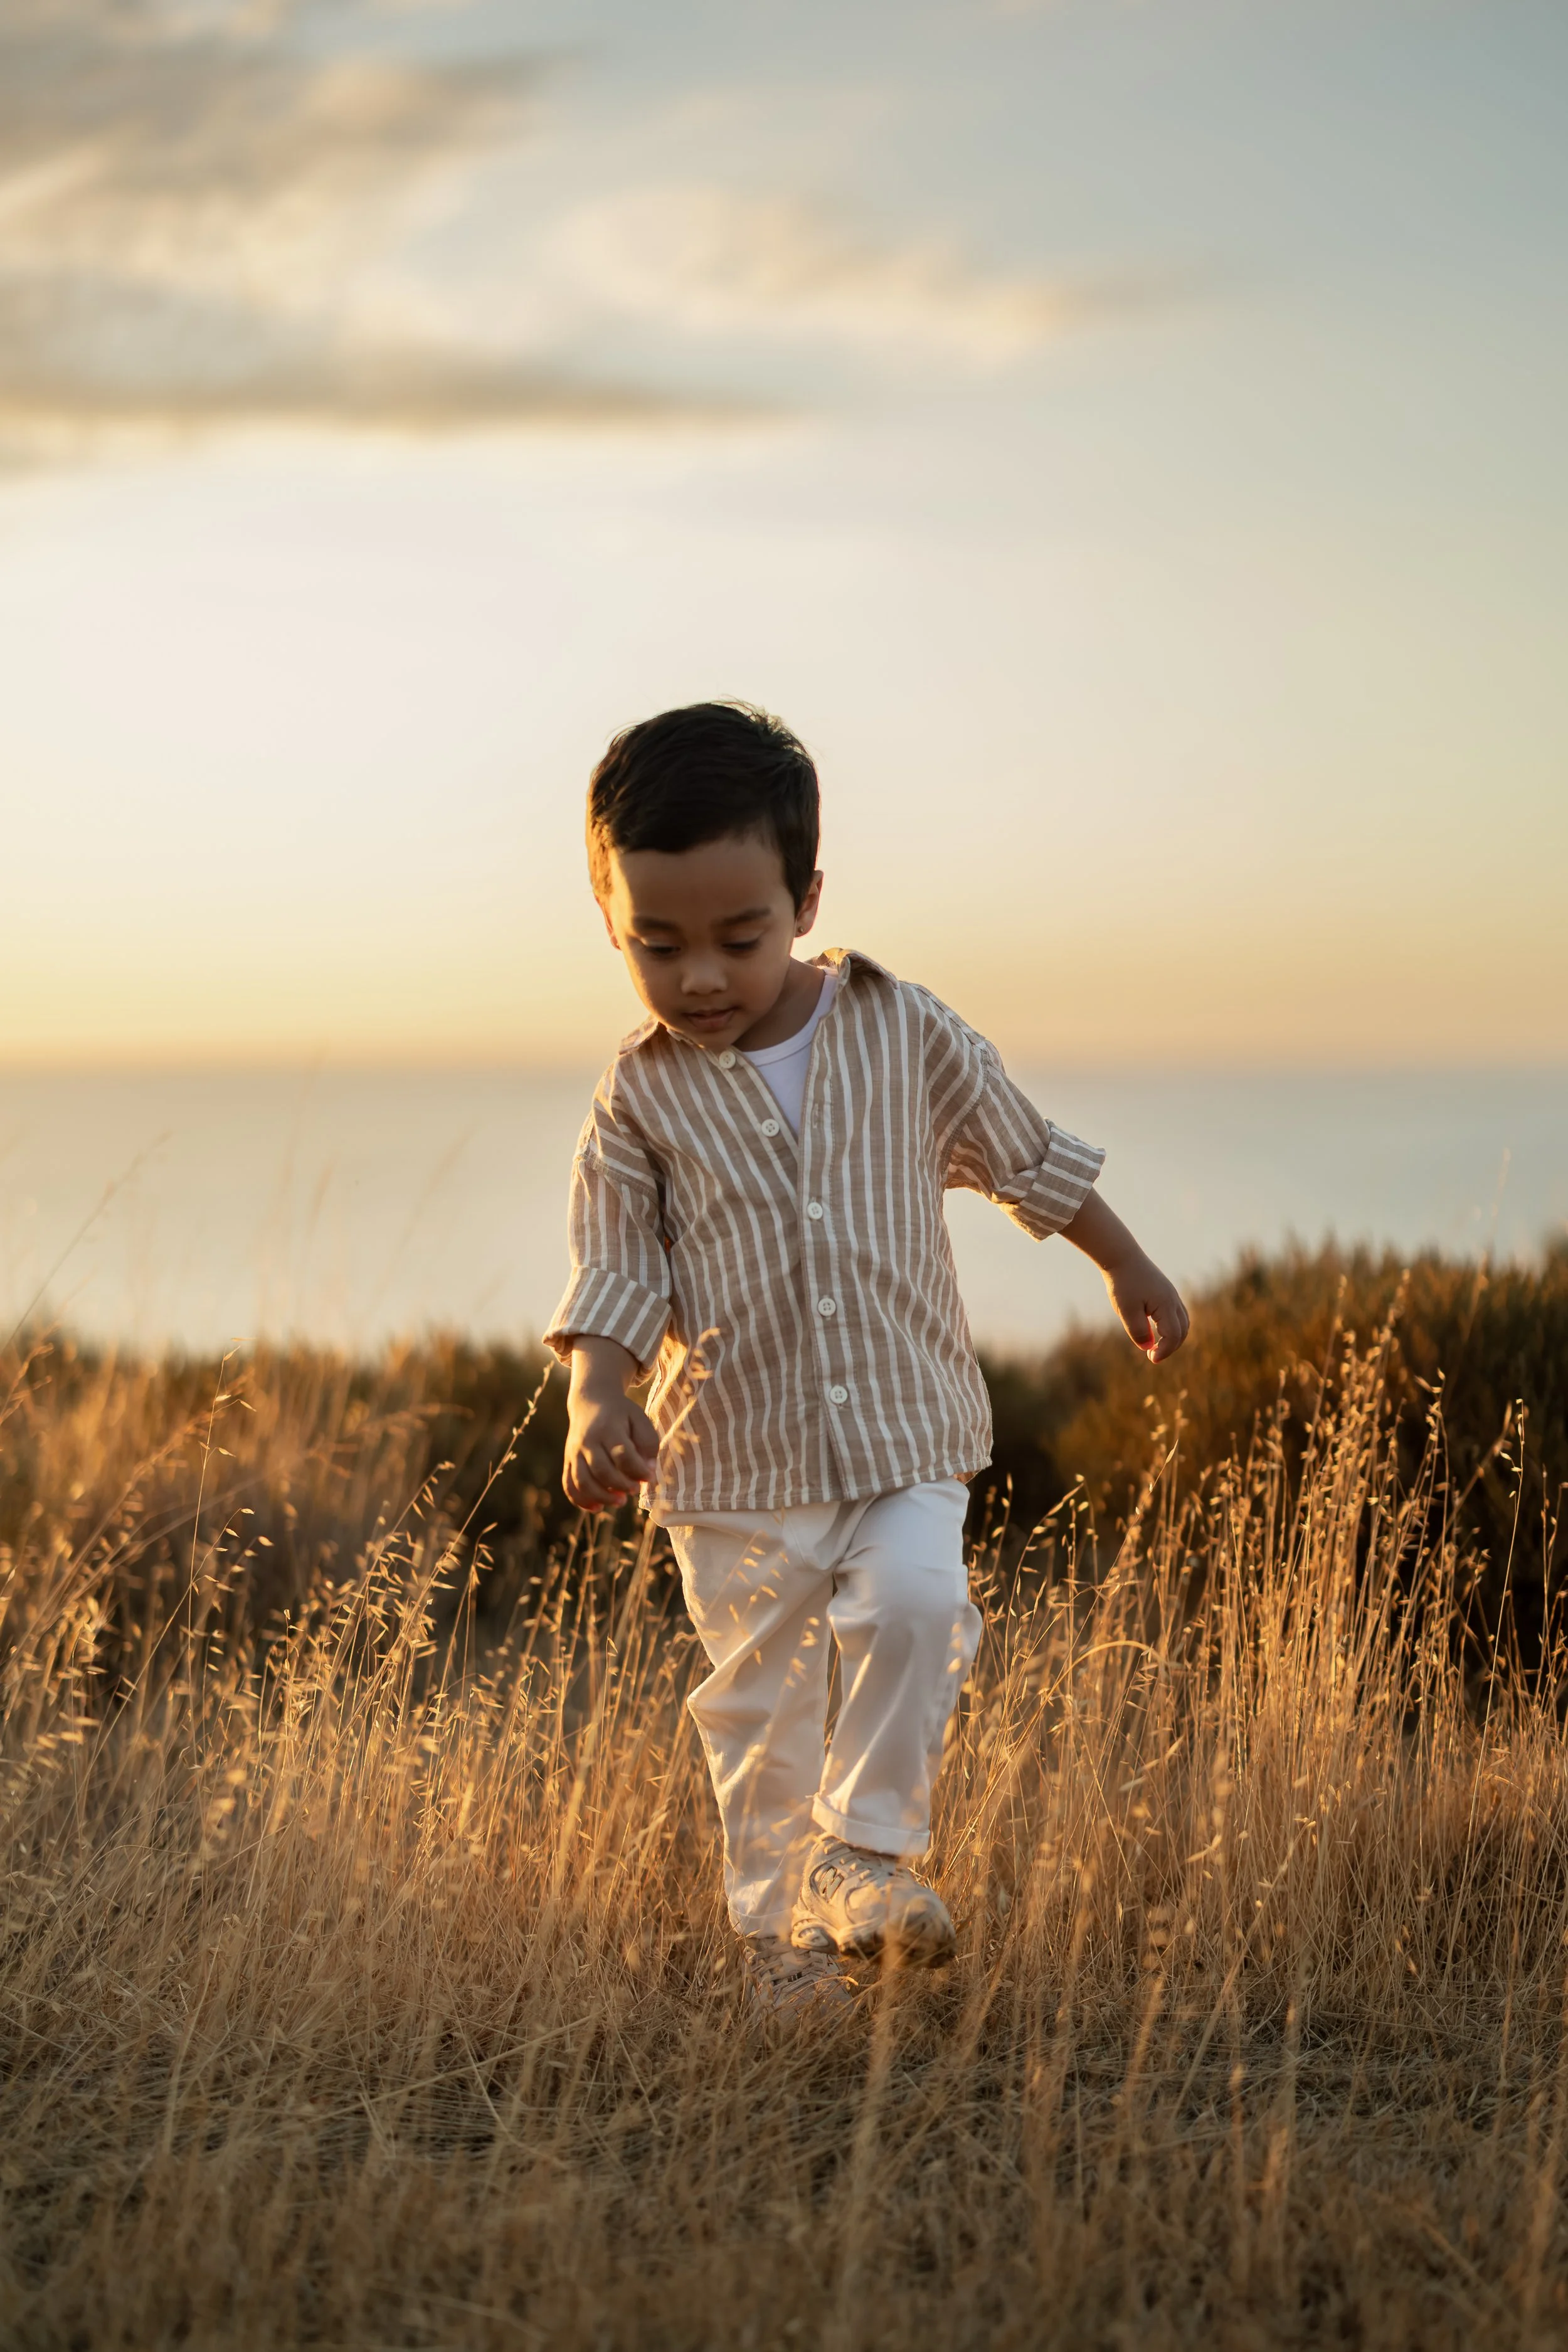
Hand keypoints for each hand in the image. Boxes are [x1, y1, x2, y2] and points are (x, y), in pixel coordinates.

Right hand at [564, 1339, 659, 1509]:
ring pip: (582, 1481)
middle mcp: (587, 1441)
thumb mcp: (640, 1420)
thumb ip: (648, 1444)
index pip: (622, 1454)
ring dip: (601, 1497)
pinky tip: (597, 1508)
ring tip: (620, 1502)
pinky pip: (569, 1484)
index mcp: (608, 1428)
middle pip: (601, 1470)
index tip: (649, 1477)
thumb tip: (648, 1471)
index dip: (638, 1470)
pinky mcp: (567, 1461)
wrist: (590, 1401)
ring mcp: (574, 1452)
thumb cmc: (621, 1415)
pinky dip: (580, 1500)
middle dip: (620, 1485)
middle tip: (635, 1490)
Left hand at [1059, 1191, 1190, 1364]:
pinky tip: (1155, 1329)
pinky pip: (1176, 1313)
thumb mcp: (1126, 1310)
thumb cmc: (1122, 1283)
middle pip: (1183, 1330)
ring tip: (1156, 1345)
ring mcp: (1171, 1294)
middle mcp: (1173, 1300)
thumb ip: (1137, 1331)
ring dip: (1173, 1337)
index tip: (1151, 1358)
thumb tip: (1148, 1347)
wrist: (1121, 1256)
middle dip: (1171, 1346)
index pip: (1174, 1335)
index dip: (1165, 1351)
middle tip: (1153, 1355)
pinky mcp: (1165, 1291)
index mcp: (1166, 1305)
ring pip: (1183, 1321)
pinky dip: (1171, 1326)